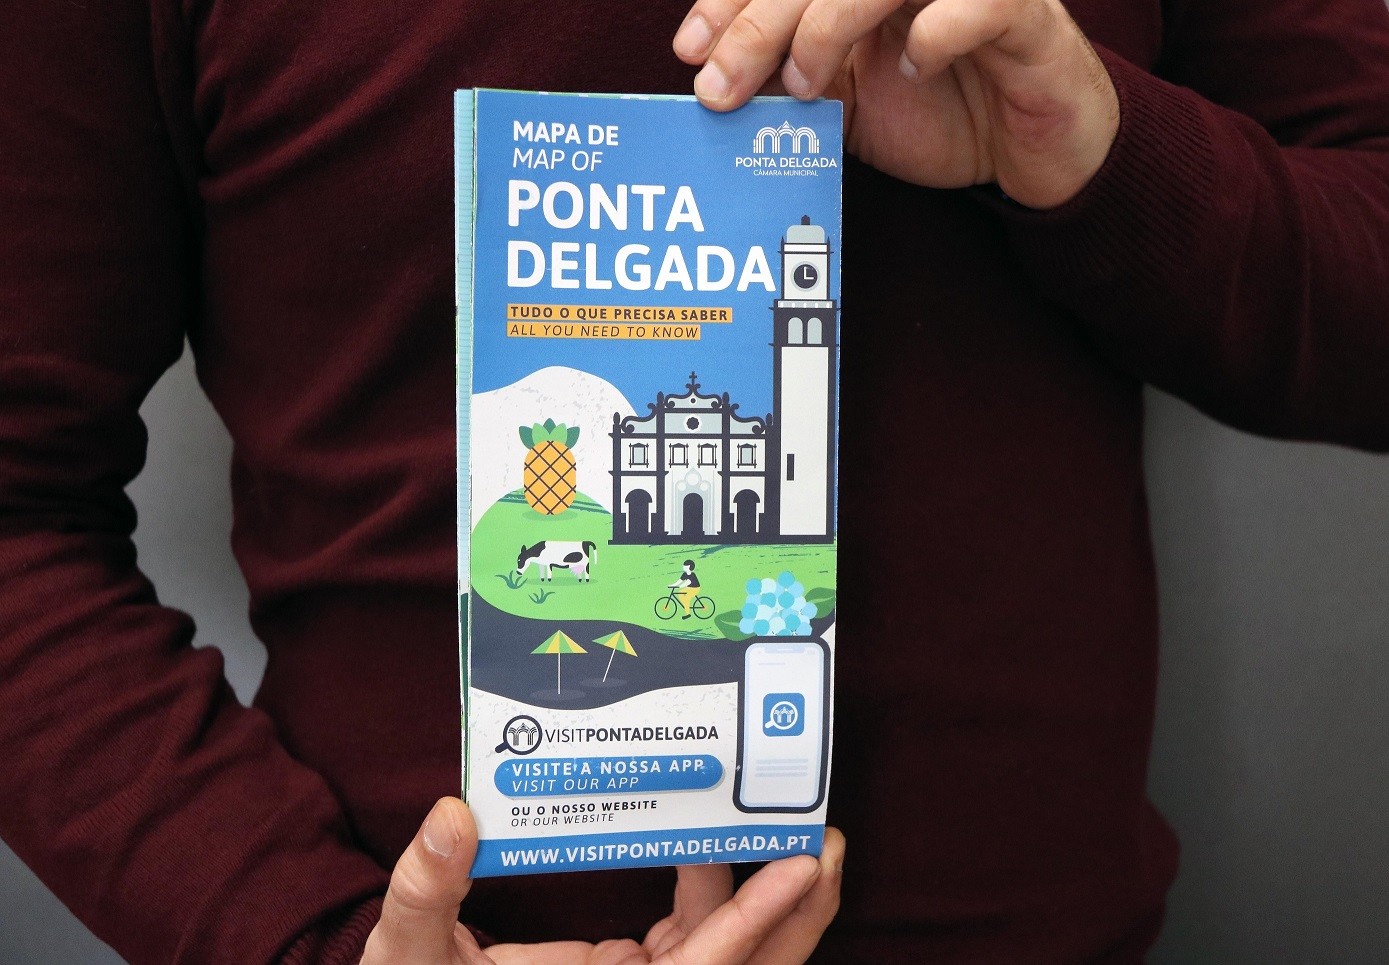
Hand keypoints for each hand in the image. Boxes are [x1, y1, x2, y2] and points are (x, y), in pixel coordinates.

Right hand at [362, 797, 844, 963]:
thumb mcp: (407, 956)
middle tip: (828, 836)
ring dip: (768, 890)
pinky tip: (706, 828)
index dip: (755, 919)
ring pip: (732, 947)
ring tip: (789, 819)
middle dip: (799, 910)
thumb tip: (454, 816)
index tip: (802, 864)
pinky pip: (694, 926)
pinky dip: (711, 881)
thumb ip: (424, 892)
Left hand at [673, 0, 1119, 208]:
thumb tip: (719, 86)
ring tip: (805, 84)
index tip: (688, 50)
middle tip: (719, 84)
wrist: (1034, 155)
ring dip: (828, 22)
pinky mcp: (1027, 14)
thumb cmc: (943, 117)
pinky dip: (939, 31)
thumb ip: (795, 82)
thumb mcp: (849, 105)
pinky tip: (918, 67)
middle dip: (757, 22)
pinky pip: (980, 2)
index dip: (732, 1)